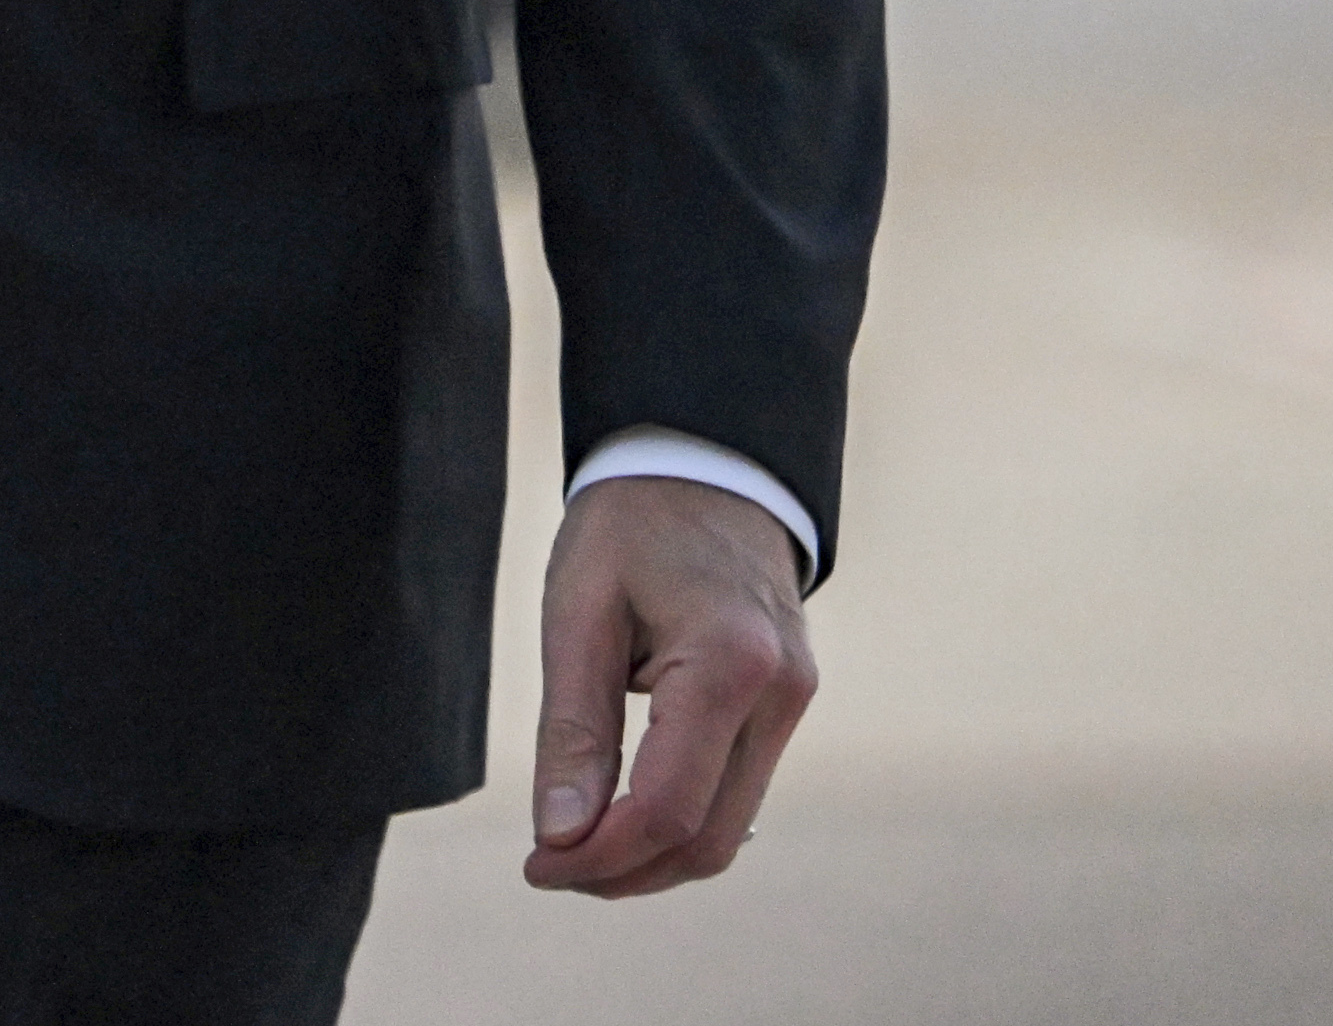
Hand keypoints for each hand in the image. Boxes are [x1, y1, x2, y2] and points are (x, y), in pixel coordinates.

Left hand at [524, 472, 812, 897]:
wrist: (706, 461)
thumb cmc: (630, 524)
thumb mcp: (577, 613)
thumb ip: (572, 731)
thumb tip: (559, 837)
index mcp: (729, 663)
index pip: (669, 809)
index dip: (599, 857)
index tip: (537, 865)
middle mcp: (781, 694)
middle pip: (708, 839)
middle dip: (625, 871)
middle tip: (548, 865)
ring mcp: (794, 703)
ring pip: (729, 830)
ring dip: (652, 856)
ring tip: (575, 843)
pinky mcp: (788, 705)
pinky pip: (738, 793)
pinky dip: (680, 819)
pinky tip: (621, 810)